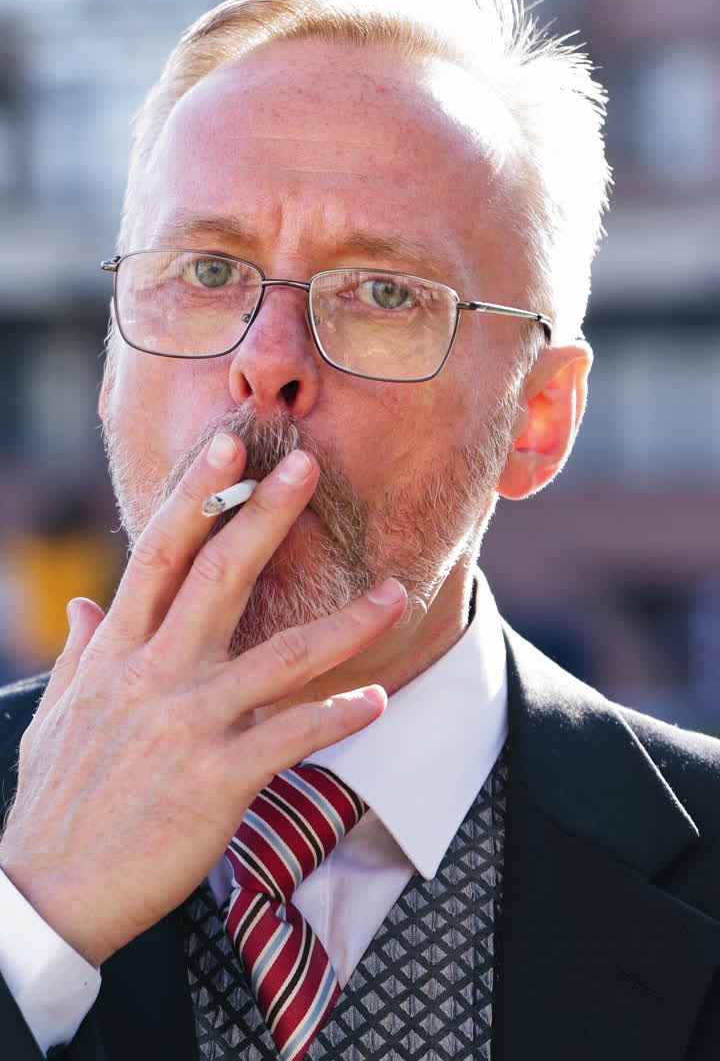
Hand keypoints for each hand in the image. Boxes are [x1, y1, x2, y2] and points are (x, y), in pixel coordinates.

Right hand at [0, 434, 405, 966]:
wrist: (48, 892)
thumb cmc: (54, 803)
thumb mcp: (57, 716)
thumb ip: (82, 655)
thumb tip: (88, 606)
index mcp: (117, 652)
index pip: (158, 555)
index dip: (195, 496)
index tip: (228, 448)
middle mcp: (153, 675)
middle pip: (217, 578)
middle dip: (265, 517)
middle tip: (308, 466)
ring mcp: (187, 725)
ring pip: (278, 657)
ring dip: (344, 624)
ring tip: (397, 594)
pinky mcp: (216, 779)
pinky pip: (290, 738)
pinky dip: (336, 718)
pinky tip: (378, 699)